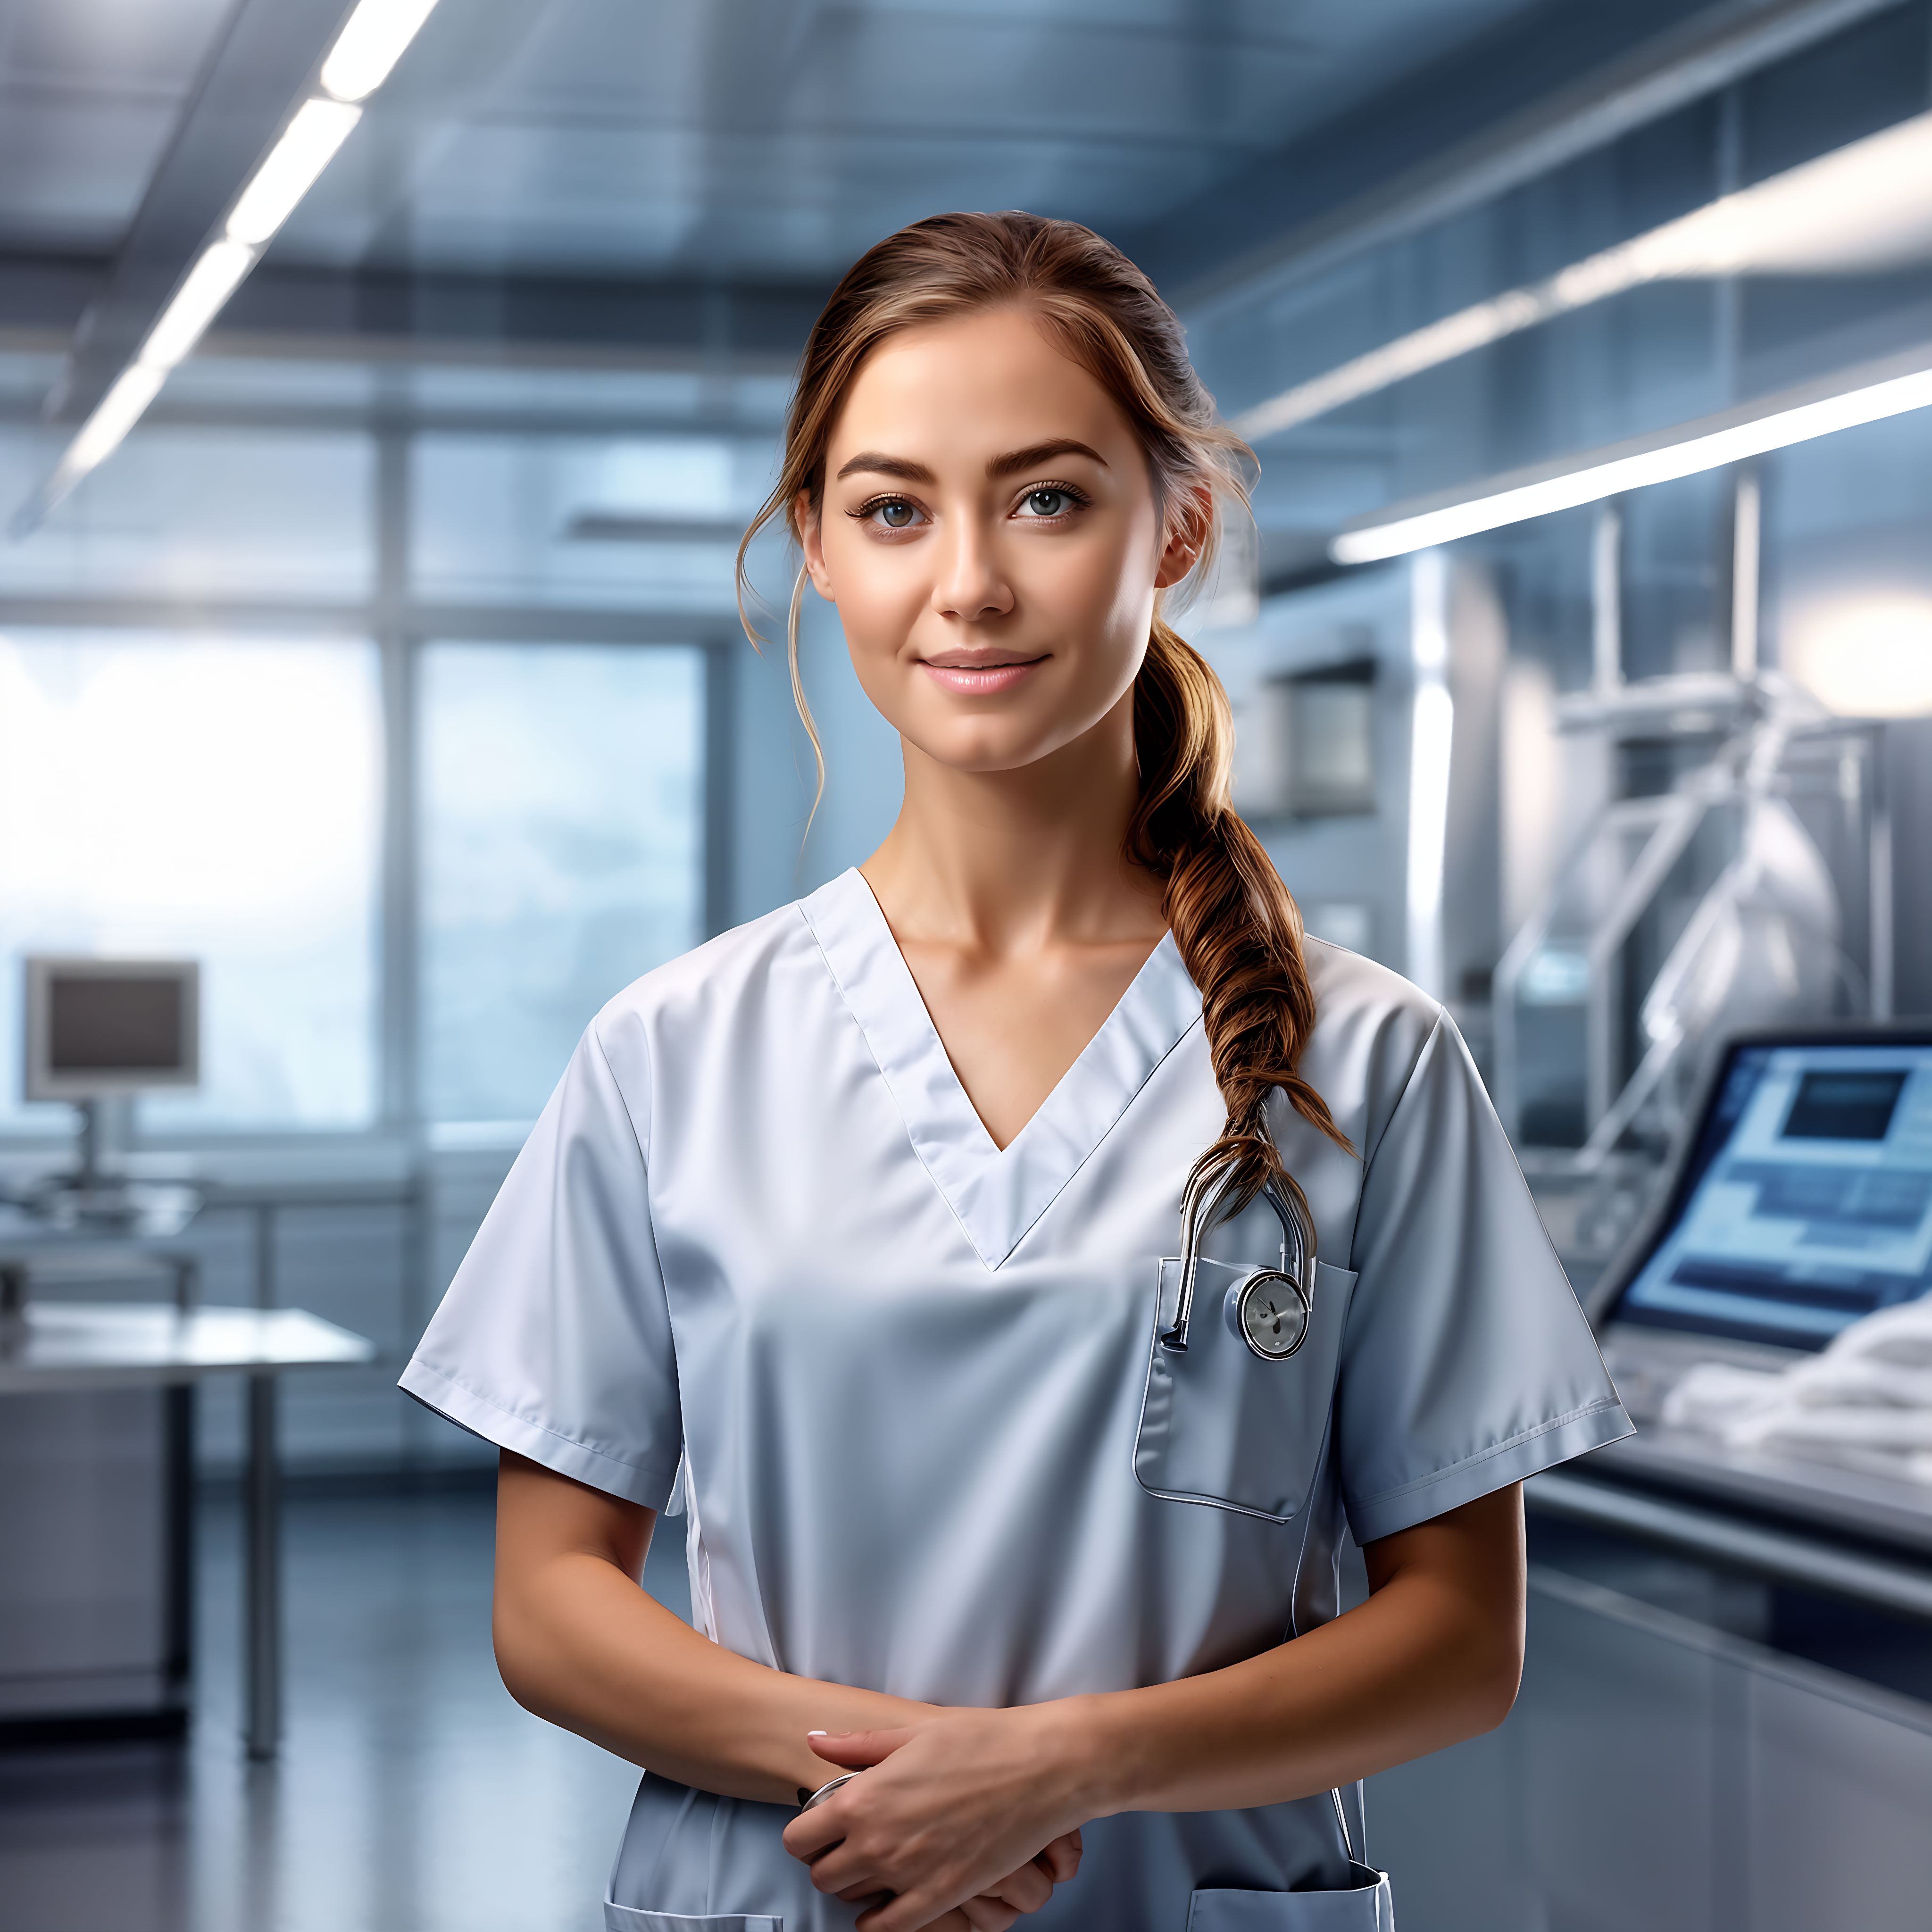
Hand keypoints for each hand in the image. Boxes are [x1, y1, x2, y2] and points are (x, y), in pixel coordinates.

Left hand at [780, 1712, 1089, 1931]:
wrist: (1041, 1767)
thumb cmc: (981, 1740)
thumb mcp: (913, 1732)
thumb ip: (857, 1745)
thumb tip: (814, 1740)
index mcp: (864, 1797)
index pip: (800, 1838)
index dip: (807, 1832)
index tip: (822, 1826)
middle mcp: (877, 1841)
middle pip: (821, 1875)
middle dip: (828, 1860)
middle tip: (848, 1845)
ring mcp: (908, 1874)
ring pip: (851, 1902)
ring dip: (856, 1888)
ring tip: (874, 1866)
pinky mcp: (942, 1896)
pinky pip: (891, 1928)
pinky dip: (881, 1922)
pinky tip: (887, 1905)